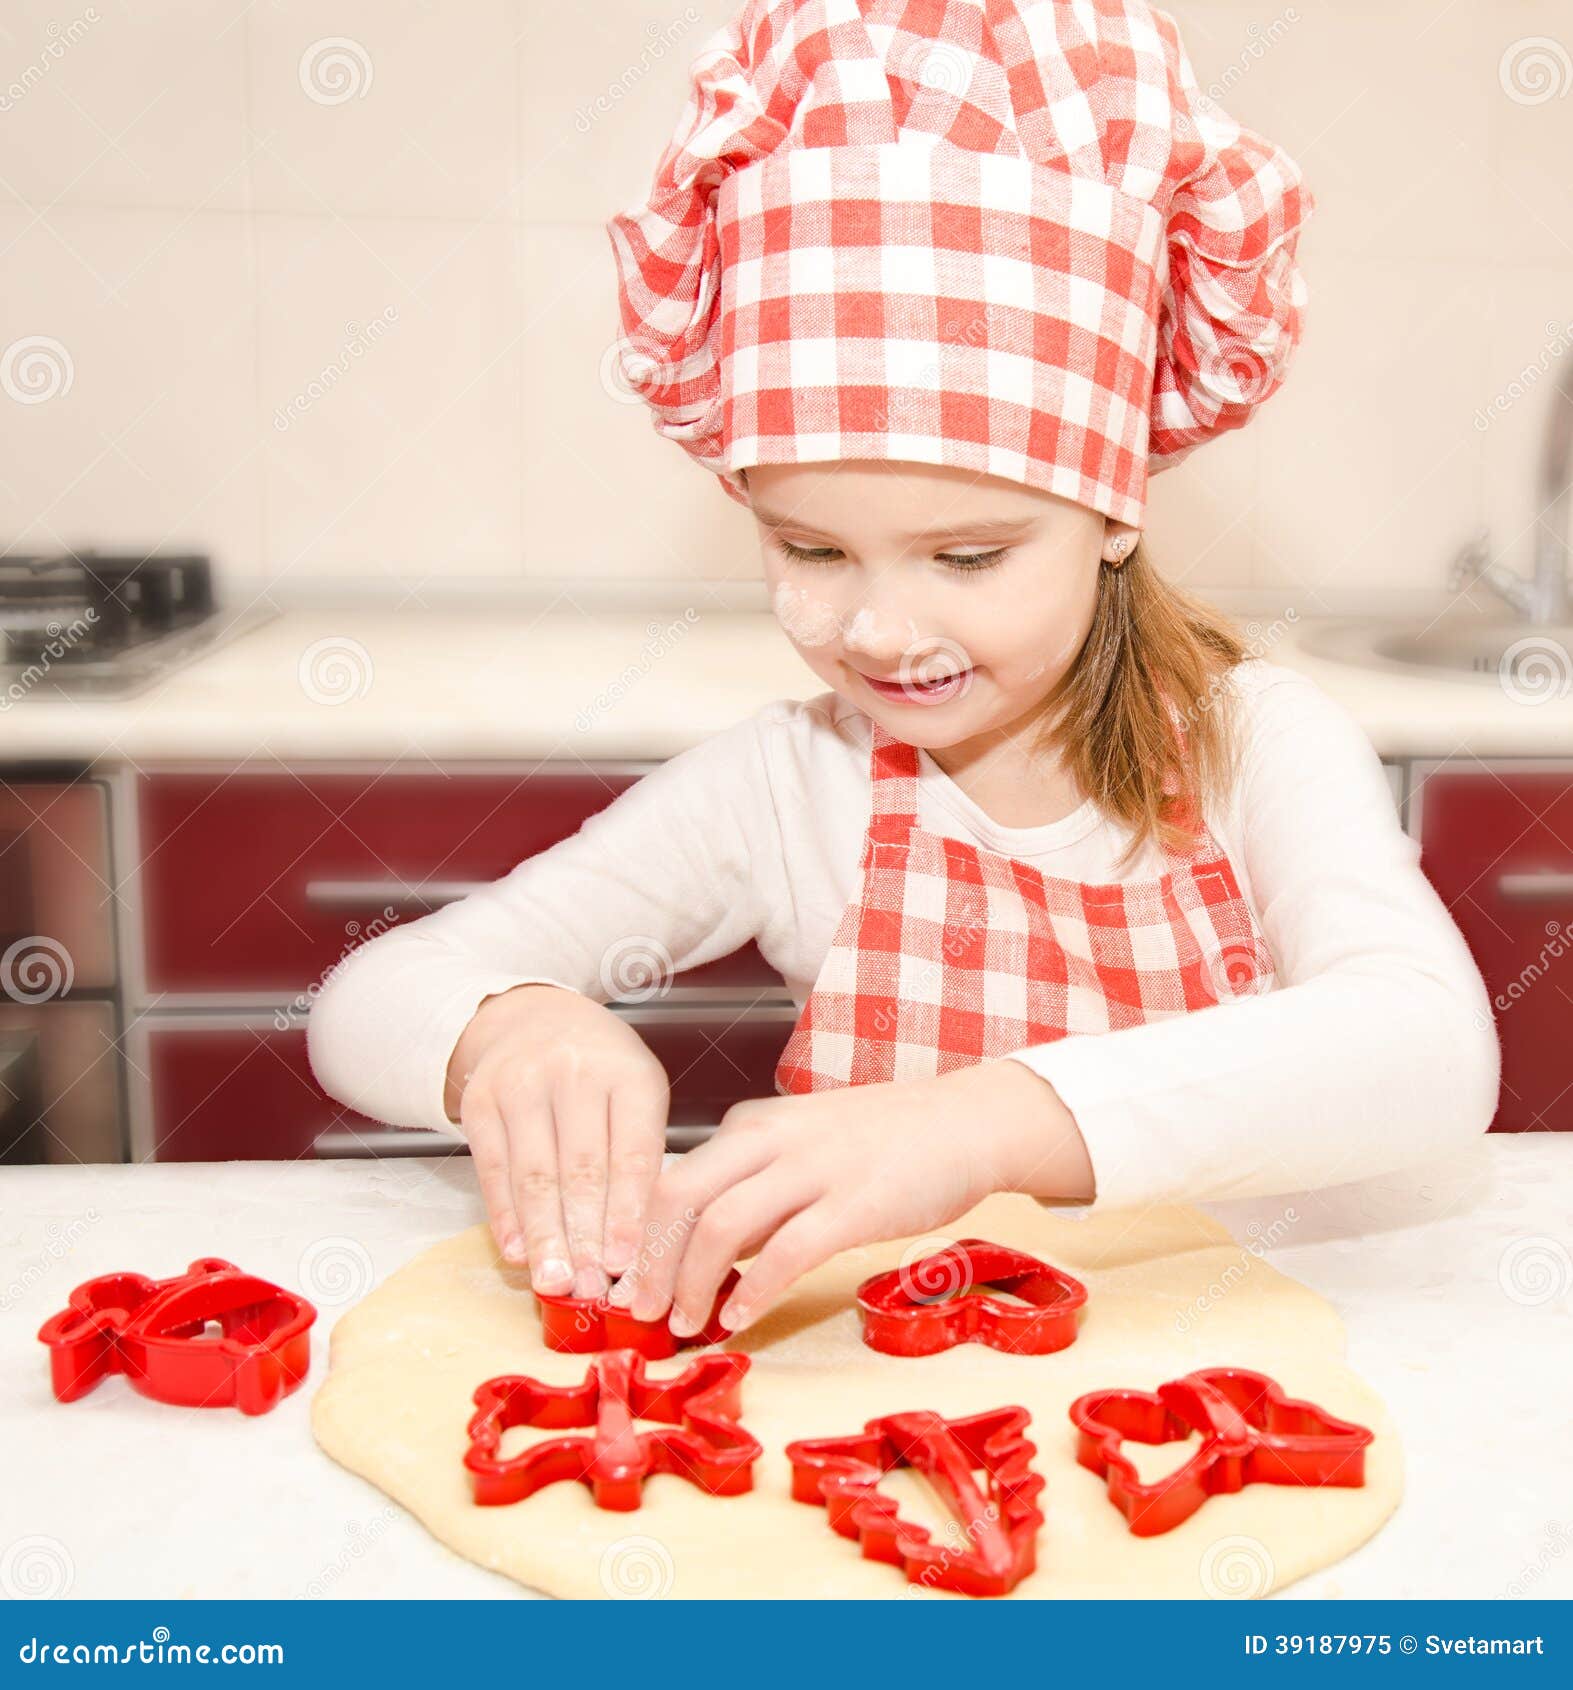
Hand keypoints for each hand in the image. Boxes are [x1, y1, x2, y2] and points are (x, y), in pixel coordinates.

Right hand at [444, 983, 669, 1297]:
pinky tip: (518, 1253)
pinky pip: (492, 1169)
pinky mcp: (481, 1101)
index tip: (624, 1264)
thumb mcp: (638, 1095)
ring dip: (545, 1237)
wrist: (536, 1018)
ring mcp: (521, 1083)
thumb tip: (634, 1248)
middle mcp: (574, 1073)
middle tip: (589, 1289)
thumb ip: (639, 1159)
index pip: (629, 1154)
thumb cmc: (602, 1070)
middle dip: (584, 1237)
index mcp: (628, 1074)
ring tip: (555, 1282)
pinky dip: (505, 1217)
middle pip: (580, 1170)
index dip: (626, 1215)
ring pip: (534, 1175)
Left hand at [608, 1057, 1090, 1335]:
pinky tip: (741, 1319)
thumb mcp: (804, 1148)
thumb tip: (705, 1254)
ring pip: (722, 1224)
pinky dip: (753, 1290)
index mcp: (753, 1125)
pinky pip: (786, 1251)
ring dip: (691, 1282)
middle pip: (679, 1196)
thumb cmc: (885, 1141)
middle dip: (648, 1260)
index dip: (639, 1235)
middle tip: (636, 1311)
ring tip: (684, 1325)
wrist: (968, 1123)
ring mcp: (814, 1168)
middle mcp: (772, 1139)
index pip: (673, 1177)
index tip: (624, 1281)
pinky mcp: (855, 1204)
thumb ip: (755, 1190)